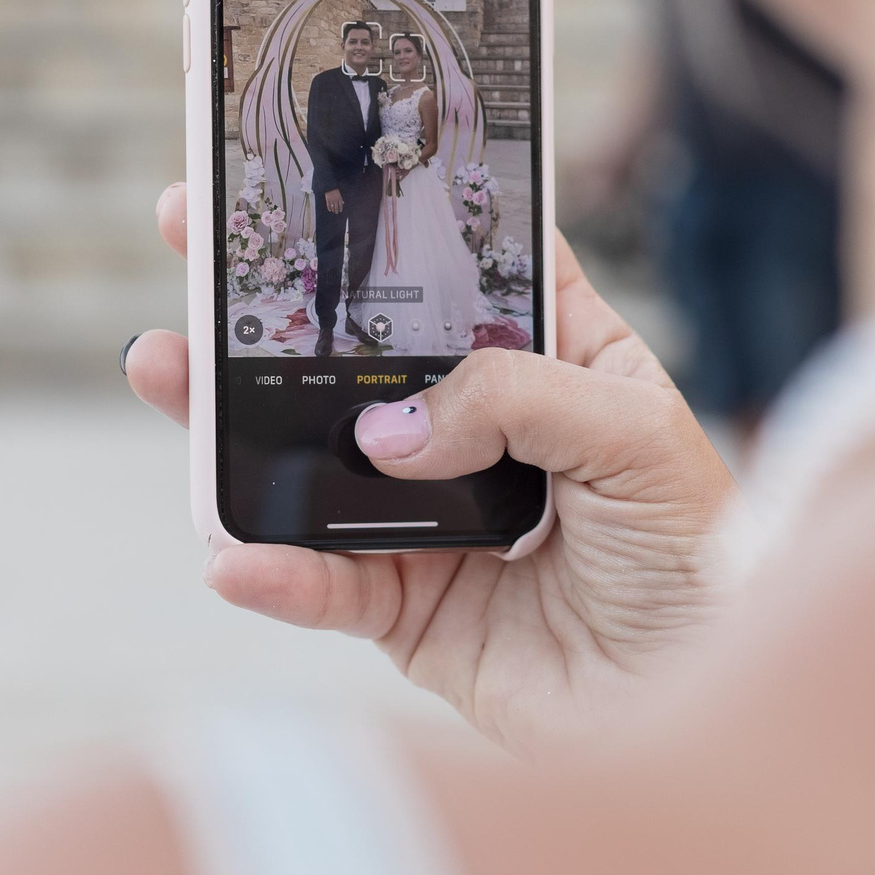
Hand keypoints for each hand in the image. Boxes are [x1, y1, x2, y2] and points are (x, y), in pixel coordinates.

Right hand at [128, 184, 736, 755]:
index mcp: (560, 360)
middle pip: (359, 354)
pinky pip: (325, 584)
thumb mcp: (637, 436)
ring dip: (232, 424)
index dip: (388, 217)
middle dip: (269, 305)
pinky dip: (275, 571)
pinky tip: (233, 553)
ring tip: (163, 372)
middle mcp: (488, 432)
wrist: (711, 705)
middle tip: (190, 241)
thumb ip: (513, 401)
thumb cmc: (705, 563)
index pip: (463, 266)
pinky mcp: (411, 612)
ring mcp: (438, 521)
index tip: (311, 168)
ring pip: (315, 461)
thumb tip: (387, 430)